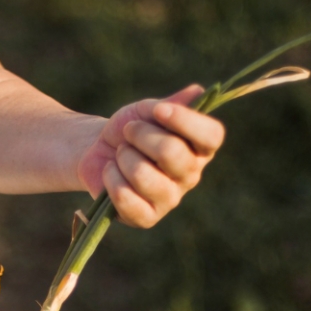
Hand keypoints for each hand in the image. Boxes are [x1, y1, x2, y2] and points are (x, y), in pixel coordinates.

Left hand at [75, 85, 225, 227]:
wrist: (99, 151)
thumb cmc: (131, 129)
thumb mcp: (148, 110)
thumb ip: (172, 104)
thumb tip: (198, 92)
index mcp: (200, 148)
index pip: (211, 136)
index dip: (185, 121)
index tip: (158, 110)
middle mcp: (191, 175)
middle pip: (172, 152)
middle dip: (141, 135)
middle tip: (129, 131)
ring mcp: (170, 199)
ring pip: (144, 176)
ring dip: (124, 157)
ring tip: (120, 154)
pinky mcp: (146, 218)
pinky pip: (126, 198)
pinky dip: (111, 179)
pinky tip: (110, 172)